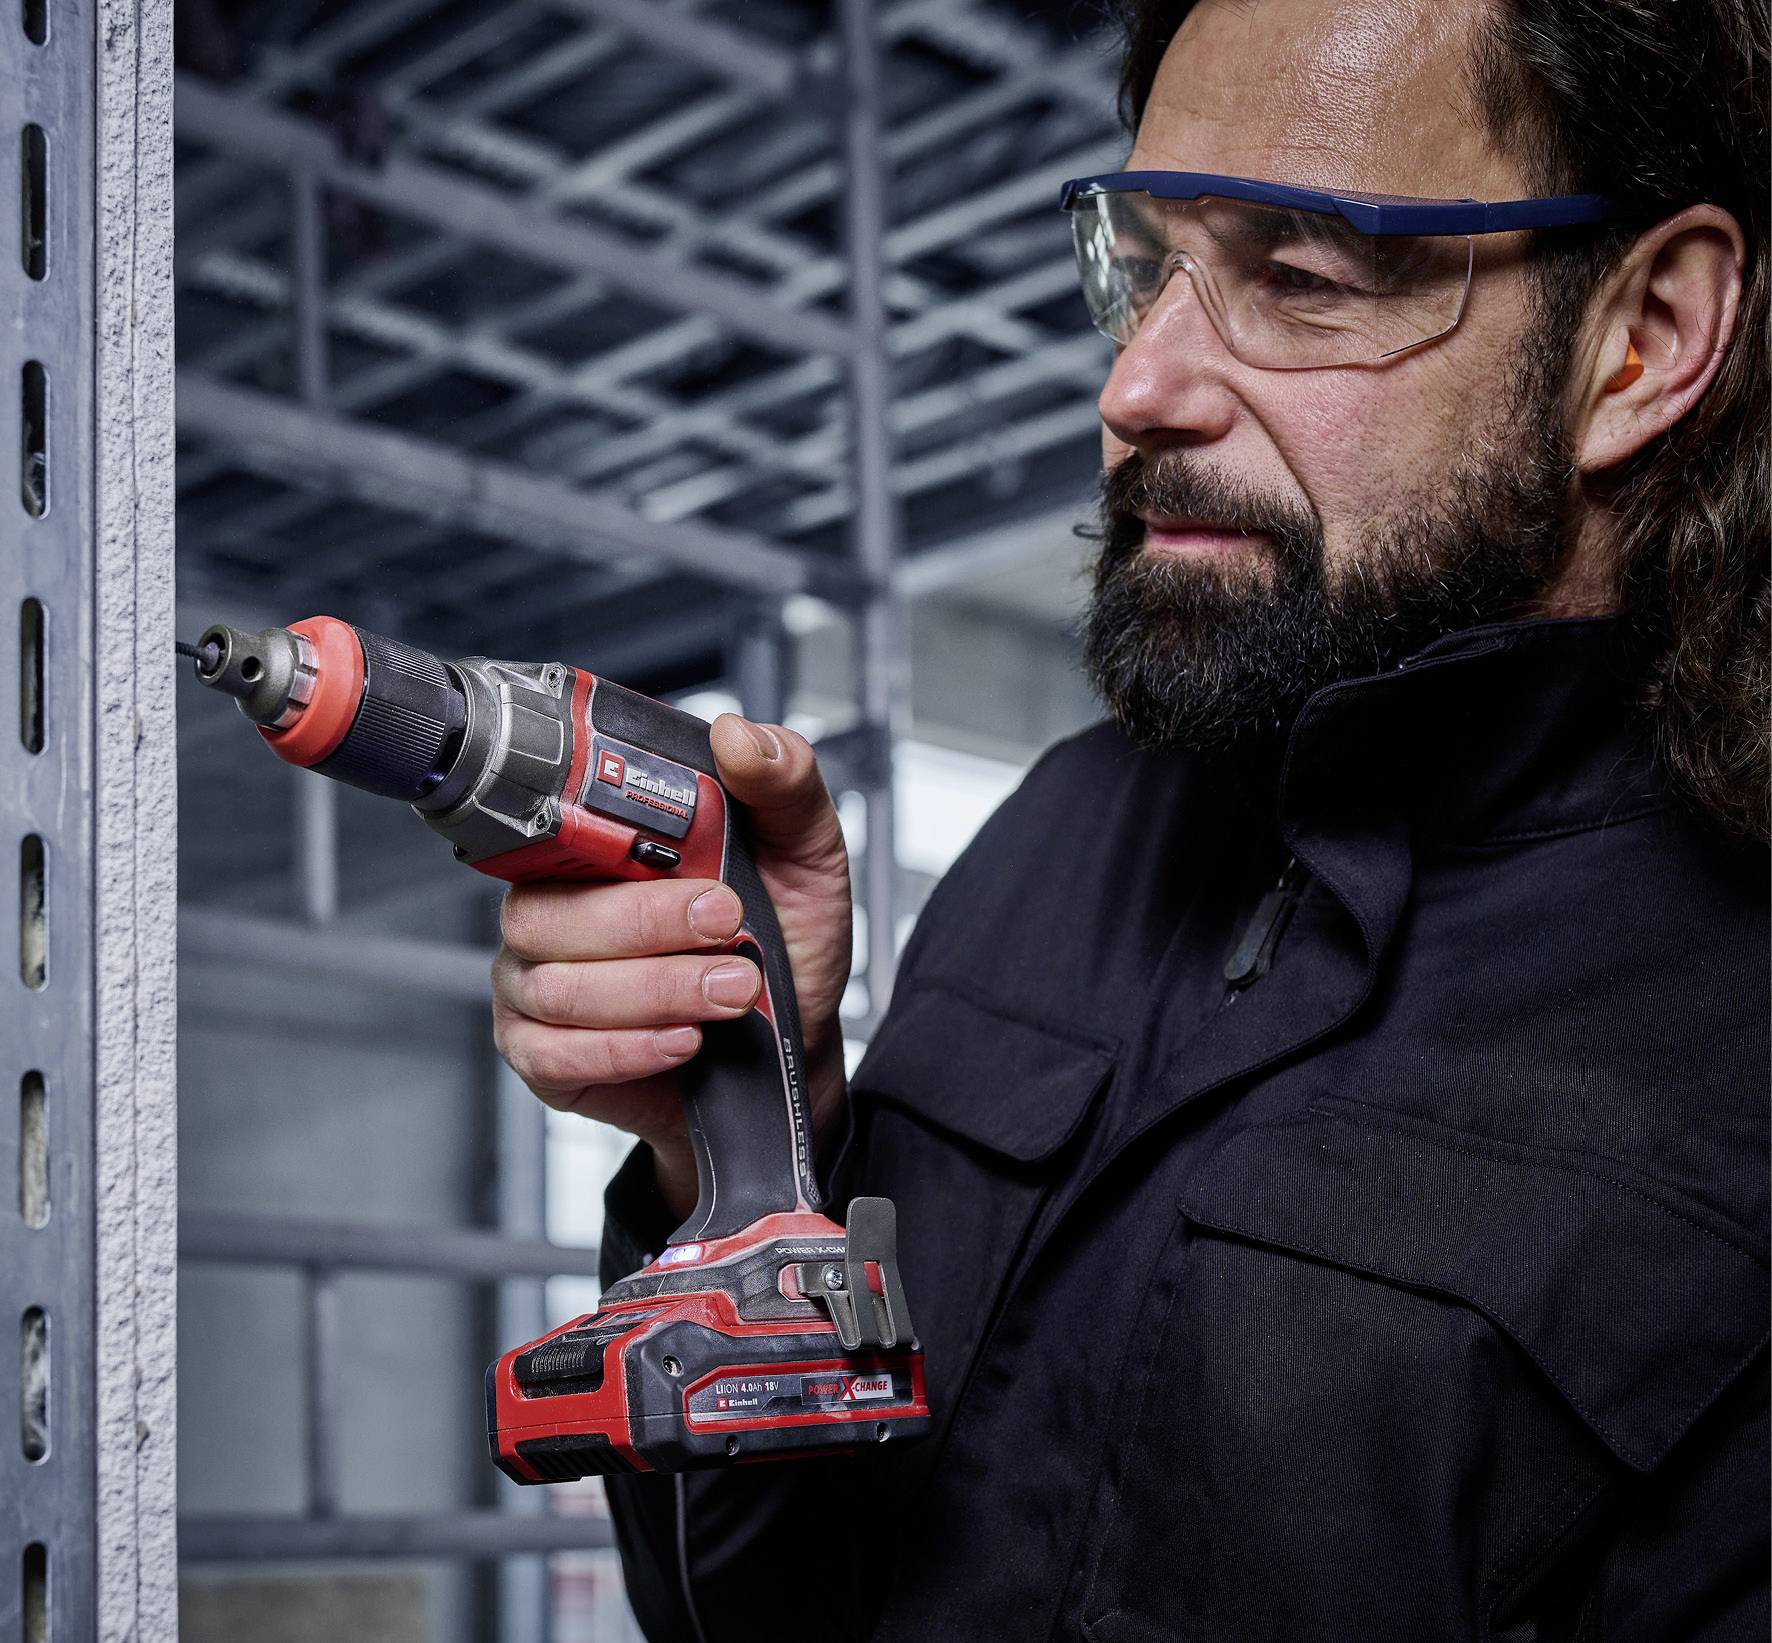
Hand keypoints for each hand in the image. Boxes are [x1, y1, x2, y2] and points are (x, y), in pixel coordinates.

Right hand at [491, 715, 852, 1220]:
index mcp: (600, 851)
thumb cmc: (787, 946)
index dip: (610, 842)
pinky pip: (552, 1054)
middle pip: (545, 914)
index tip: (700, 865)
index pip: (557, 829)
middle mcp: (556, 910)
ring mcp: (538, 985)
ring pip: (557, 987)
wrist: (795, 1042)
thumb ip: (783, 787)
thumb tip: (738, 735)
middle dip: (648, 926)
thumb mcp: (806, 856)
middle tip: (727, 927)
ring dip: (656, 991)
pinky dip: (626, 1049)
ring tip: (730, 990)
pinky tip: (681, 1039)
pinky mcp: (543, 1055)